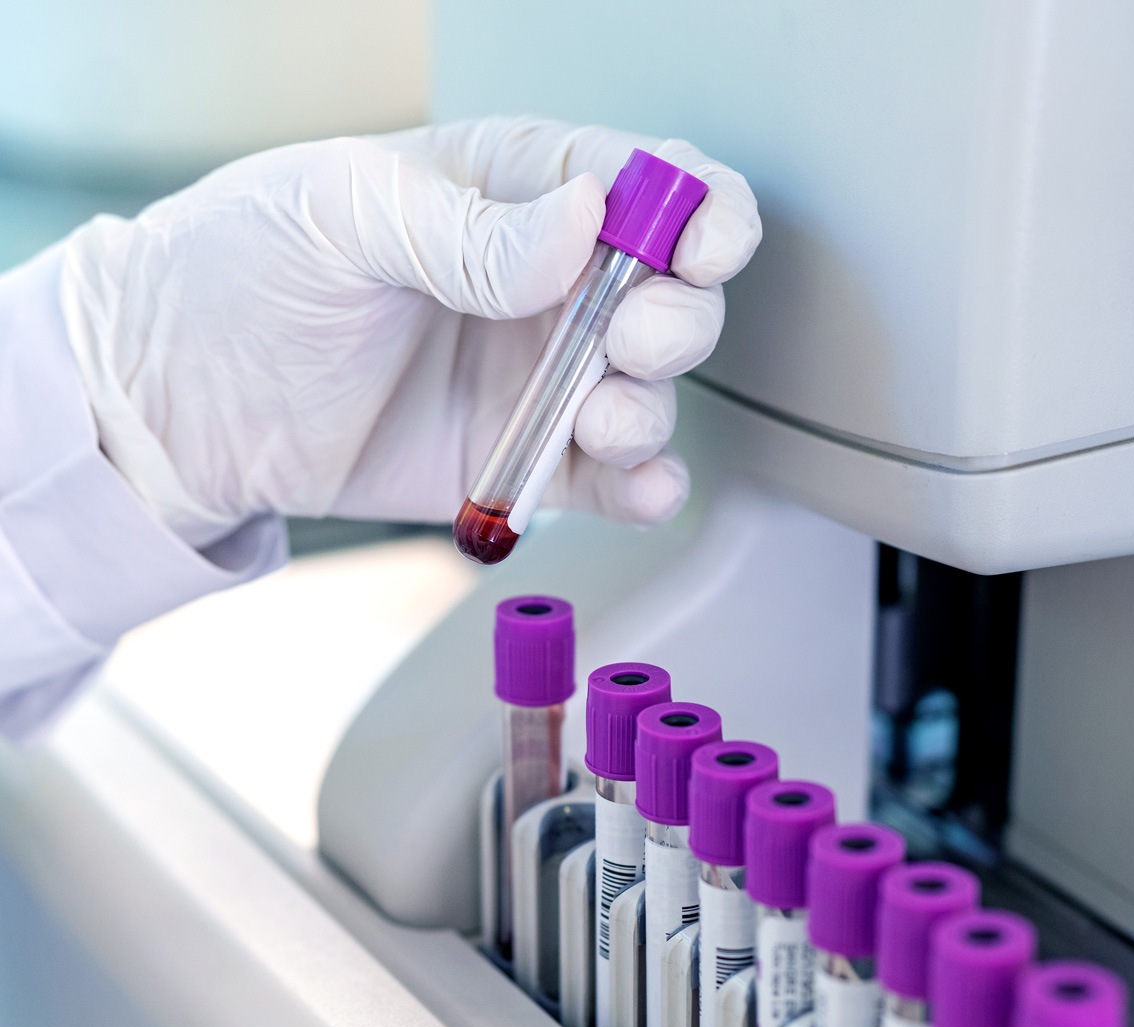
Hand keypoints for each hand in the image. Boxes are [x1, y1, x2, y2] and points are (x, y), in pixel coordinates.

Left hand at [57, 117, 759, 548]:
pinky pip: (613, 479)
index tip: (699, 247)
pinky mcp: (525, 459)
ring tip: (600, 422)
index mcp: (514, 190)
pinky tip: (636, 487)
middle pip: (671, 293)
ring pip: (651, 392)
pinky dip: (644, 487)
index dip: (698, 209)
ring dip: (651, 410)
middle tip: (632, 341)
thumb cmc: (244, 272)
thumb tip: (584, 225)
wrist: (183, 402)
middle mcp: (545, 283)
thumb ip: (468, 228)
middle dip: (677, 320)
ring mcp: (539, 376)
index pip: (645, 182)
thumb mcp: (343, 215)